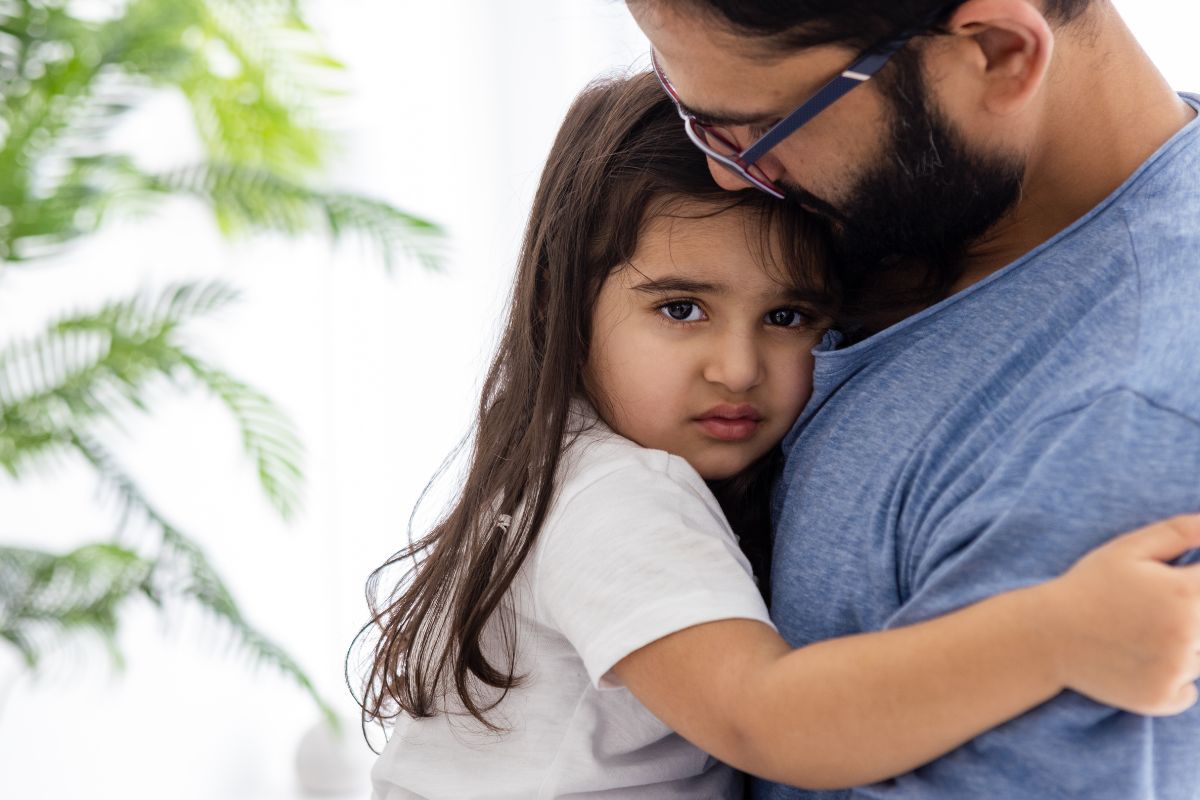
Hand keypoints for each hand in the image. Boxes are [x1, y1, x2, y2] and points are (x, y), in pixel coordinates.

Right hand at [1038, 514, 1199, 715]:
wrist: (1046, 636)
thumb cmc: (1088, 586)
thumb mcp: (1128, 549)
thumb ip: (1180, 532)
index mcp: (1184, 594)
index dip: (1195, 584)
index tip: (1170, 591)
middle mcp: (1187, 635)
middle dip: (1190, 616)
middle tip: (1151, 614)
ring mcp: (1175, 670)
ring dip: (1184, 648)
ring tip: (1143, 635)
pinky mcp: (1161, 698)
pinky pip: (1189, 692)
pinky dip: (1174, 680)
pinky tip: (1141, 662)